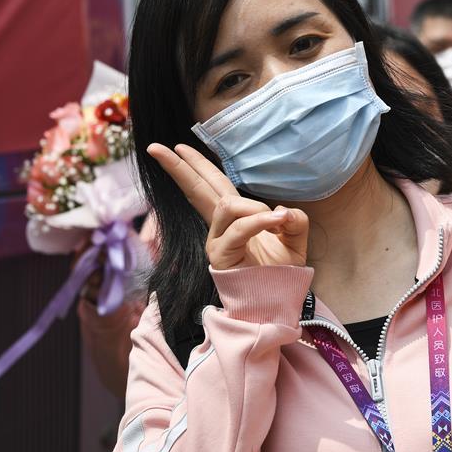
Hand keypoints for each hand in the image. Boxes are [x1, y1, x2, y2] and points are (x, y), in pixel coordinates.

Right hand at [147, 143, 308, 269]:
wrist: (276, 304)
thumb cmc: (281, 274)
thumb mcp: (295, 240)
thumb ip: (294, 220)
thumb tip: (283, 209)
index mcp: (233, 218)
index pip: (210, 185)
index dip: (196, 165)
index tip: (178, 146)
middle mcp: (219, 227)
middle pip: (198, 188)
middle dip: (179, 166)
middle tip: (157, 147)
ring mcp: (217, 242)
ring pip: (226, 204)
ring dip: (255, 208)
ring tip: (277, 222)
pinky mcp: (221, 257)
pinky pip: (239, 228)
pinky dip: (260, 221)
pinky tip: (276, 222)